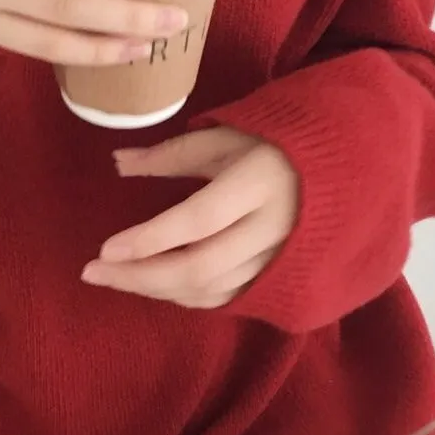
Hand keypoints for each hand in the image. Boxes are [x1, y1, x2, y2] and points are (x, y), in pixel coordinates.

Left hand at [83, 128, 298, 309]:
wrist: (342, 169)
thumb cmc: (276, 143)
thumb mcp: (225, 137)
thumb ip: (171, 154)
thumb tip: (118, 163)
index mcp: (260, 182)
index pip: (199, 220)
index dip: (151, 238)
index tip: (105, 249)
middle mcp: (273, 228)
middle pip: (200, 267)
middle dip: (140, 276)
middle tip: (92, 273)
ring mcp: (279, 258)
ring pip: (210, 289)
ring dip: (156, 289)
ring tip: (113, 277)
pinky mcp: (278, 277)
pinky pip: (226, 298)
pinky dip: (185, 297)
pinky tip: (154, 286)